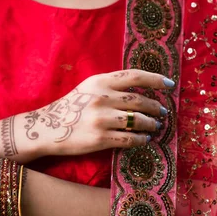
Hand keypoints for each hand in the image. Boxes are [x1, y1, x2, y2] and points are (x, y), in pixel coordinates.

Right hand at [22, 69, 172, 155]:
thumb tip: (140, 90)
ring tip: (155, 126)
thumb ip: (110, 86)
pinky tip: (144, 139)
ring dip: (151, 124)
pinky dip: (141, 139)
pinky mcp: (100, 138)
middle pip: (141, 100)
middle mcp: (102, 97)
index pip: (135, 76)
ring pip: (138, 121)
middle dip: (156, 107)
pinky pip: (130, 139)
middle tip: (162, 112)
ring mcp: (101, 119)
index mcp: (100, 81)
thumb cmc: (70, 108)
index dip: (156, 80)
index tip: (170, 85)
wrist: (46, 128)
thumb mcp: (87, 88)